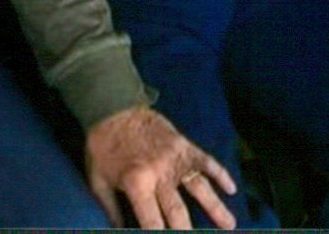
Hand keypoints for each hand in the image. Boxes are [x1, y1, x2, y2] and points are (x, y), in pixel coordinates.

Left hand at [84, 106, 237, 229]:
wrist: (114, 108)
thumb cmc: (102, 147)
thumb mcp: (98, 181)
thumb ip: (111, 210)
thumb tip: (121, 231)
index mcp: (137, 184)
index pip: (152, 221)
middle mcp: (161, 174)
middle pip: (178, 212)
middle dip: (186, 231)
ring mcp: (176, 159)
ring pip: (200, 190)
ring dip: (216, 210)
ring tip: (230, 225)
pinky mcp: (185, 146)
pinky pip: (207, 162)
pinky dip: (221, 175)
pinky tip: (231, 189)